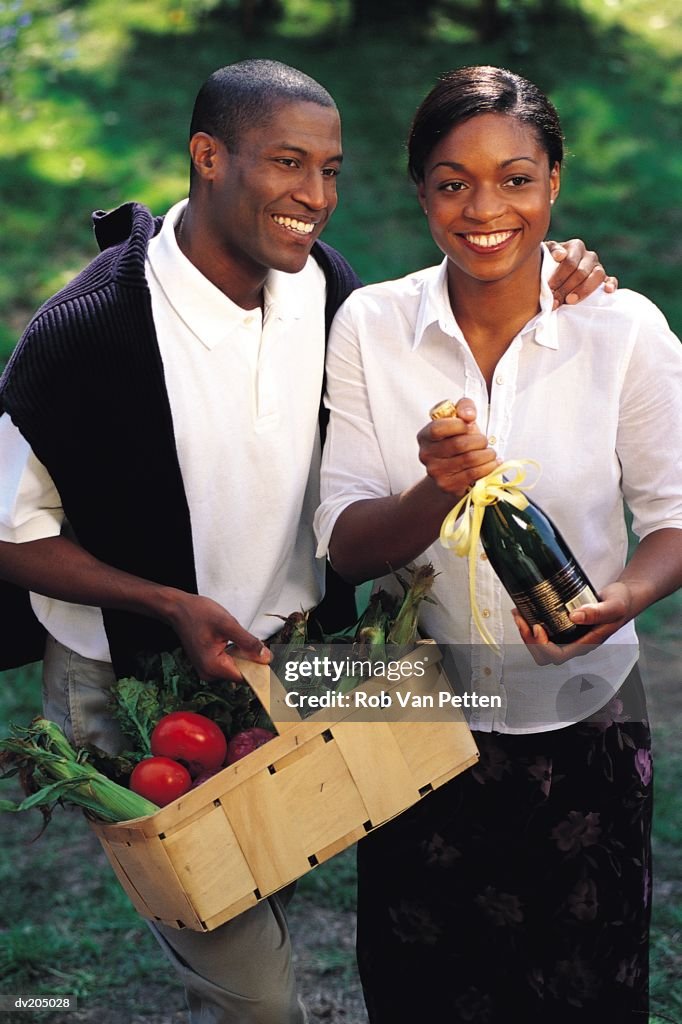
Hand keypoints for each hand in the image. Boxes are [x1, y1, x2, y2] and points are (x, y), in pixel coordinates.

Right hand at [167, 592, 271, 681]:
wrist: (178, 609)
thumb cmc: (199, 613)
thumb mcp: (227, 624)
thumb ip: (248, 642)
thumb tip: (266, 658)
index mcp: (214, 666)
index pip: (246, 677)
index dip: (261, 670)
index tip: (275, 663)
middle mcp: (209, 673)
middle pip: (242, 673)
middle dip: (253, 661)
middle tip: (263, 646)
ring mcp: (208, 670)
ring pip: (236, 668)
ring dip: (245, 657)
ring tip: (244, 640)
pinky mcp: (208, 664)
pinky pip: (229, 664)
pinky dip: (237, 654)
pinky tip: (235, 641)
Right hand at [418, 397, 498, 498]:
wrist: (451, 472)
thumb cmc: (457, 440)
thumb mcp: (459, 419)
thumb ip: (464, 407)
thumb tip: (469, 415)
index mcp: (424, 436)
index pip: (439, 428)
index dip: (460, 425)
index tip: (470, 424)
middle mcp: (426, 455)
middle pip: (459, 444)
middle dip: (479, 440)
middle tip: (484, 441)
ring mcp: (435, 472)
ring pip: (470, 459)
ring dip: (487, 454)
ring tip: (490, 452)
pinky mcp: (448, 486)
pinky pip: (474, 474)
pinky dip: (488, 467)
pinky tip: (492, 463)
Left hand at [511, 581, 632, 664]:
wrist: (625, 597)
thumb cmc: (622, 602)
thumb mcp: (614, 605)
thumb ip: (597, 612)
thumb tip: (574, 617)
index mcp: (586, 644)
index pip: (557, 655)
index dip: (542, 645)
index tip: (538, 626)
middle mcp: (576, 643)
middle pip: (544, 655)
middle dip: (528, 639)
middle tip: (521, 618)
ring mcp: (569, 637)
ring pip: (541, 646)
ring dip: (526, 632)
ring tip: (518, 613)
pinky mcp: (564, 627)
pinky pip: (543, 633)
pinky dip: (531, 625)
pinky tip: (526, 610)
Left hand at [546, 239, 617, 308]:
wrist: (552, 271)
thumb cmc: (547, 262)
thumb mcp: (545, 253)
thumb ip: (551, 251)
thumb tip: (560, 256)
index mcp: (576, 246)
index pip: (570, 262)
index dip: (559, 277)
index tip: (549, 289)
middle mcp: (589, 255)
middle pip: (581, 272)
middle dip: (567, 288)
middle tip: (556, 301)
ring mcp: (598, 267)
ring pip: (598, 275)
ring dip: (583, 290)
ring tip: (570, 301)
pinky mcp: (604, 279)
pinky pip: (611, 280)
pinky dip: (611, 284)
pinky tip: (607, 291)